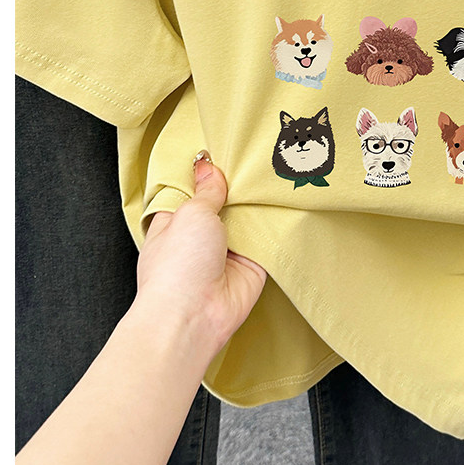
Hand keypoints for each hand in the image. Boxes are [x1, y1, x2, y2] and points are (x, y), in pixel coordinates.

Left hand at [136, 152, 267, 354]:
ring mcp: (227, 250)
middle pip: (224, 202)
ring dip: (258, 203)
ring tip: (276, 170)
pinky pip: (267, 237)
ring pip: (247, 218)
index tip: (225, 149)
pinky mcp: (252, 263)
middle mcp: (201, 236)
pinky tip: (287, 198)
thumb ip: (207, 190)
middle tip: (258, 155)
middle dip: (238, 185)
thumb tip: (207, 165)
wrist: (194, 316)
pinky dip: (276, 222)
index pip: (193, 190)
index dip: (207, 172)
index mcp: (175, 221)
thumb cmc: (177, 266)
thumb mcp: (190, 213)